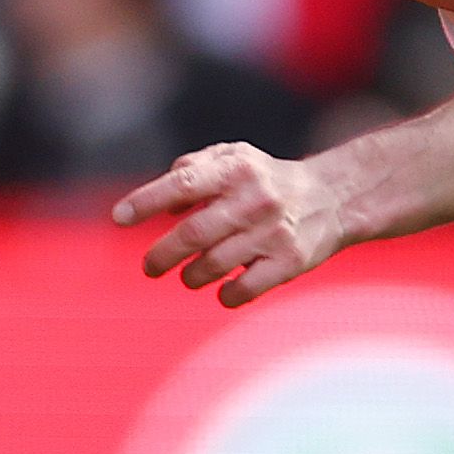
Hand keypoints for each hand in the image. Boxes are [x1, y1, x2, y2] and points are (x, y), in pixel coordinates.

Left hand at [116, 142, 348, 307]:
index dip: (146, 200)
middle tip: (149, 267)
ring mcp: (274, 232)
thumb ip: (193, 169)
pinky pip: (245, 290)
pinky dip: (225, 295)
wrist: (334, 198)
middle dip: (161, 255)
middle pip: (193, 233)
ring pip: (214, 265)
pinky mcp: (290, 262)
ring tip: (188, 275)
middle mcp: (255, 199)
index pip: (183, 183)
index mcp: (237, 169)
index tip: (119, 218)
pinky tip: (222, 290)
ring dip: (191, 276)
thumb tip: (163, 203)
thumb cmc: (265, 179)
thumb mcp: (233, 157)